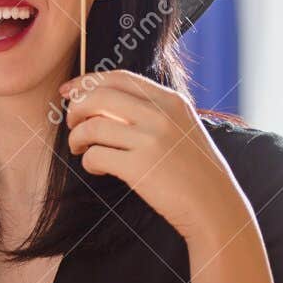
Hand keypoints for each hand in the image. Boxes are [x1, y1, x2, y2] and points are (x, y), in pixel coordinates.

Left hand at [61, 70, 250, 238]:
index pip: (119, 78)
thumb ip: (151, 110)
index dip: (86, 82)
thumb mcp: (181, 126)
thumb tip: (101, 99)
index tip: (67, 91)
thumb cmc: (193, 169)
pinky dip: (88, 161)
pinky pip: (95, 155)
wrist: (214, 205)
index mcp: (171, 100)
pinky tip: (97, 168)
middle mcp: (161, 114)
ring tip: (80, 149)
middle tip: (72, 125)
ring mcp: (150, 140)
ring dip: (77, 138)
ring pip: (91, 126)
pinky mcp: (139, 167)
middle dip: (75, 109)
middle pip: (98, 96)